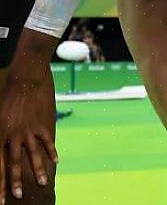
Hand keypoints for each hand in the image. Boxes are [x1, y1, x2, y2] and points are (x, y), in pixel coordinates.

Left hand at [0, 67, 57, 200]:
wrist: (25, 78)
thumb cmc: (9, 95)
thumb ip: (1, 134)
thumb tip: (3, 147)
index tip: (1, 197)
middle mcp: (12, 135)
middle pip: (13, 163)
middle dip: (14, 182)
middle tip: (17, 196)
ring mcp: (28, 130)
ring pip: (32, 154)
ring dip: (38, 170)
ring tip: (44, 183)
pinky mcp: (40, 123)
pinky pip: (46, 140)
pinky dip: (51, 151)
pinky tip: (56, 160)